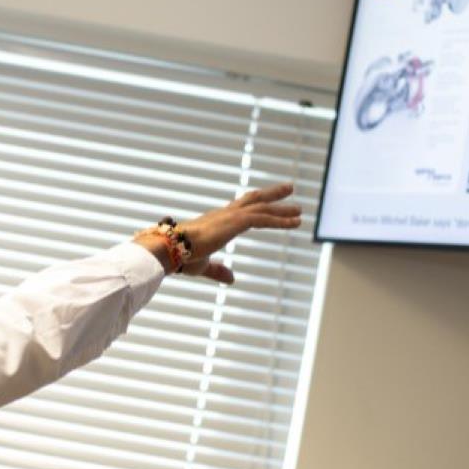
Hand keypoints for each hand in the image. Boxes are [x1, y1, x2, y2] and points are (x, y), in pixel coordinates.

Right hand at [136, 183, 301, 283]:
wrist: (168, 250)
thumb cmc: (179, 257)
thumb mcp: (203, 266)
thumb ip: (218, 271)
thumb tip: (232, 279)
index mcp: (215, 222)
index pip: (239, 209)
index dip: (254, 205)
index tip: (266, 202)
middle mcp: (223, 215)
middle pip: (253, 199)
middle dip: (272, 195)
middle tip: (288, 188)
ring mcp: (229, 217)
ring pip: (262, 208)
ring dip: (282, 207)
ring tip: (299, 208)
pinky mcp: (234, 223)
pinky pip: (263, 219)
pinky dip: (281, 221)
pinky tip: (296, 222)